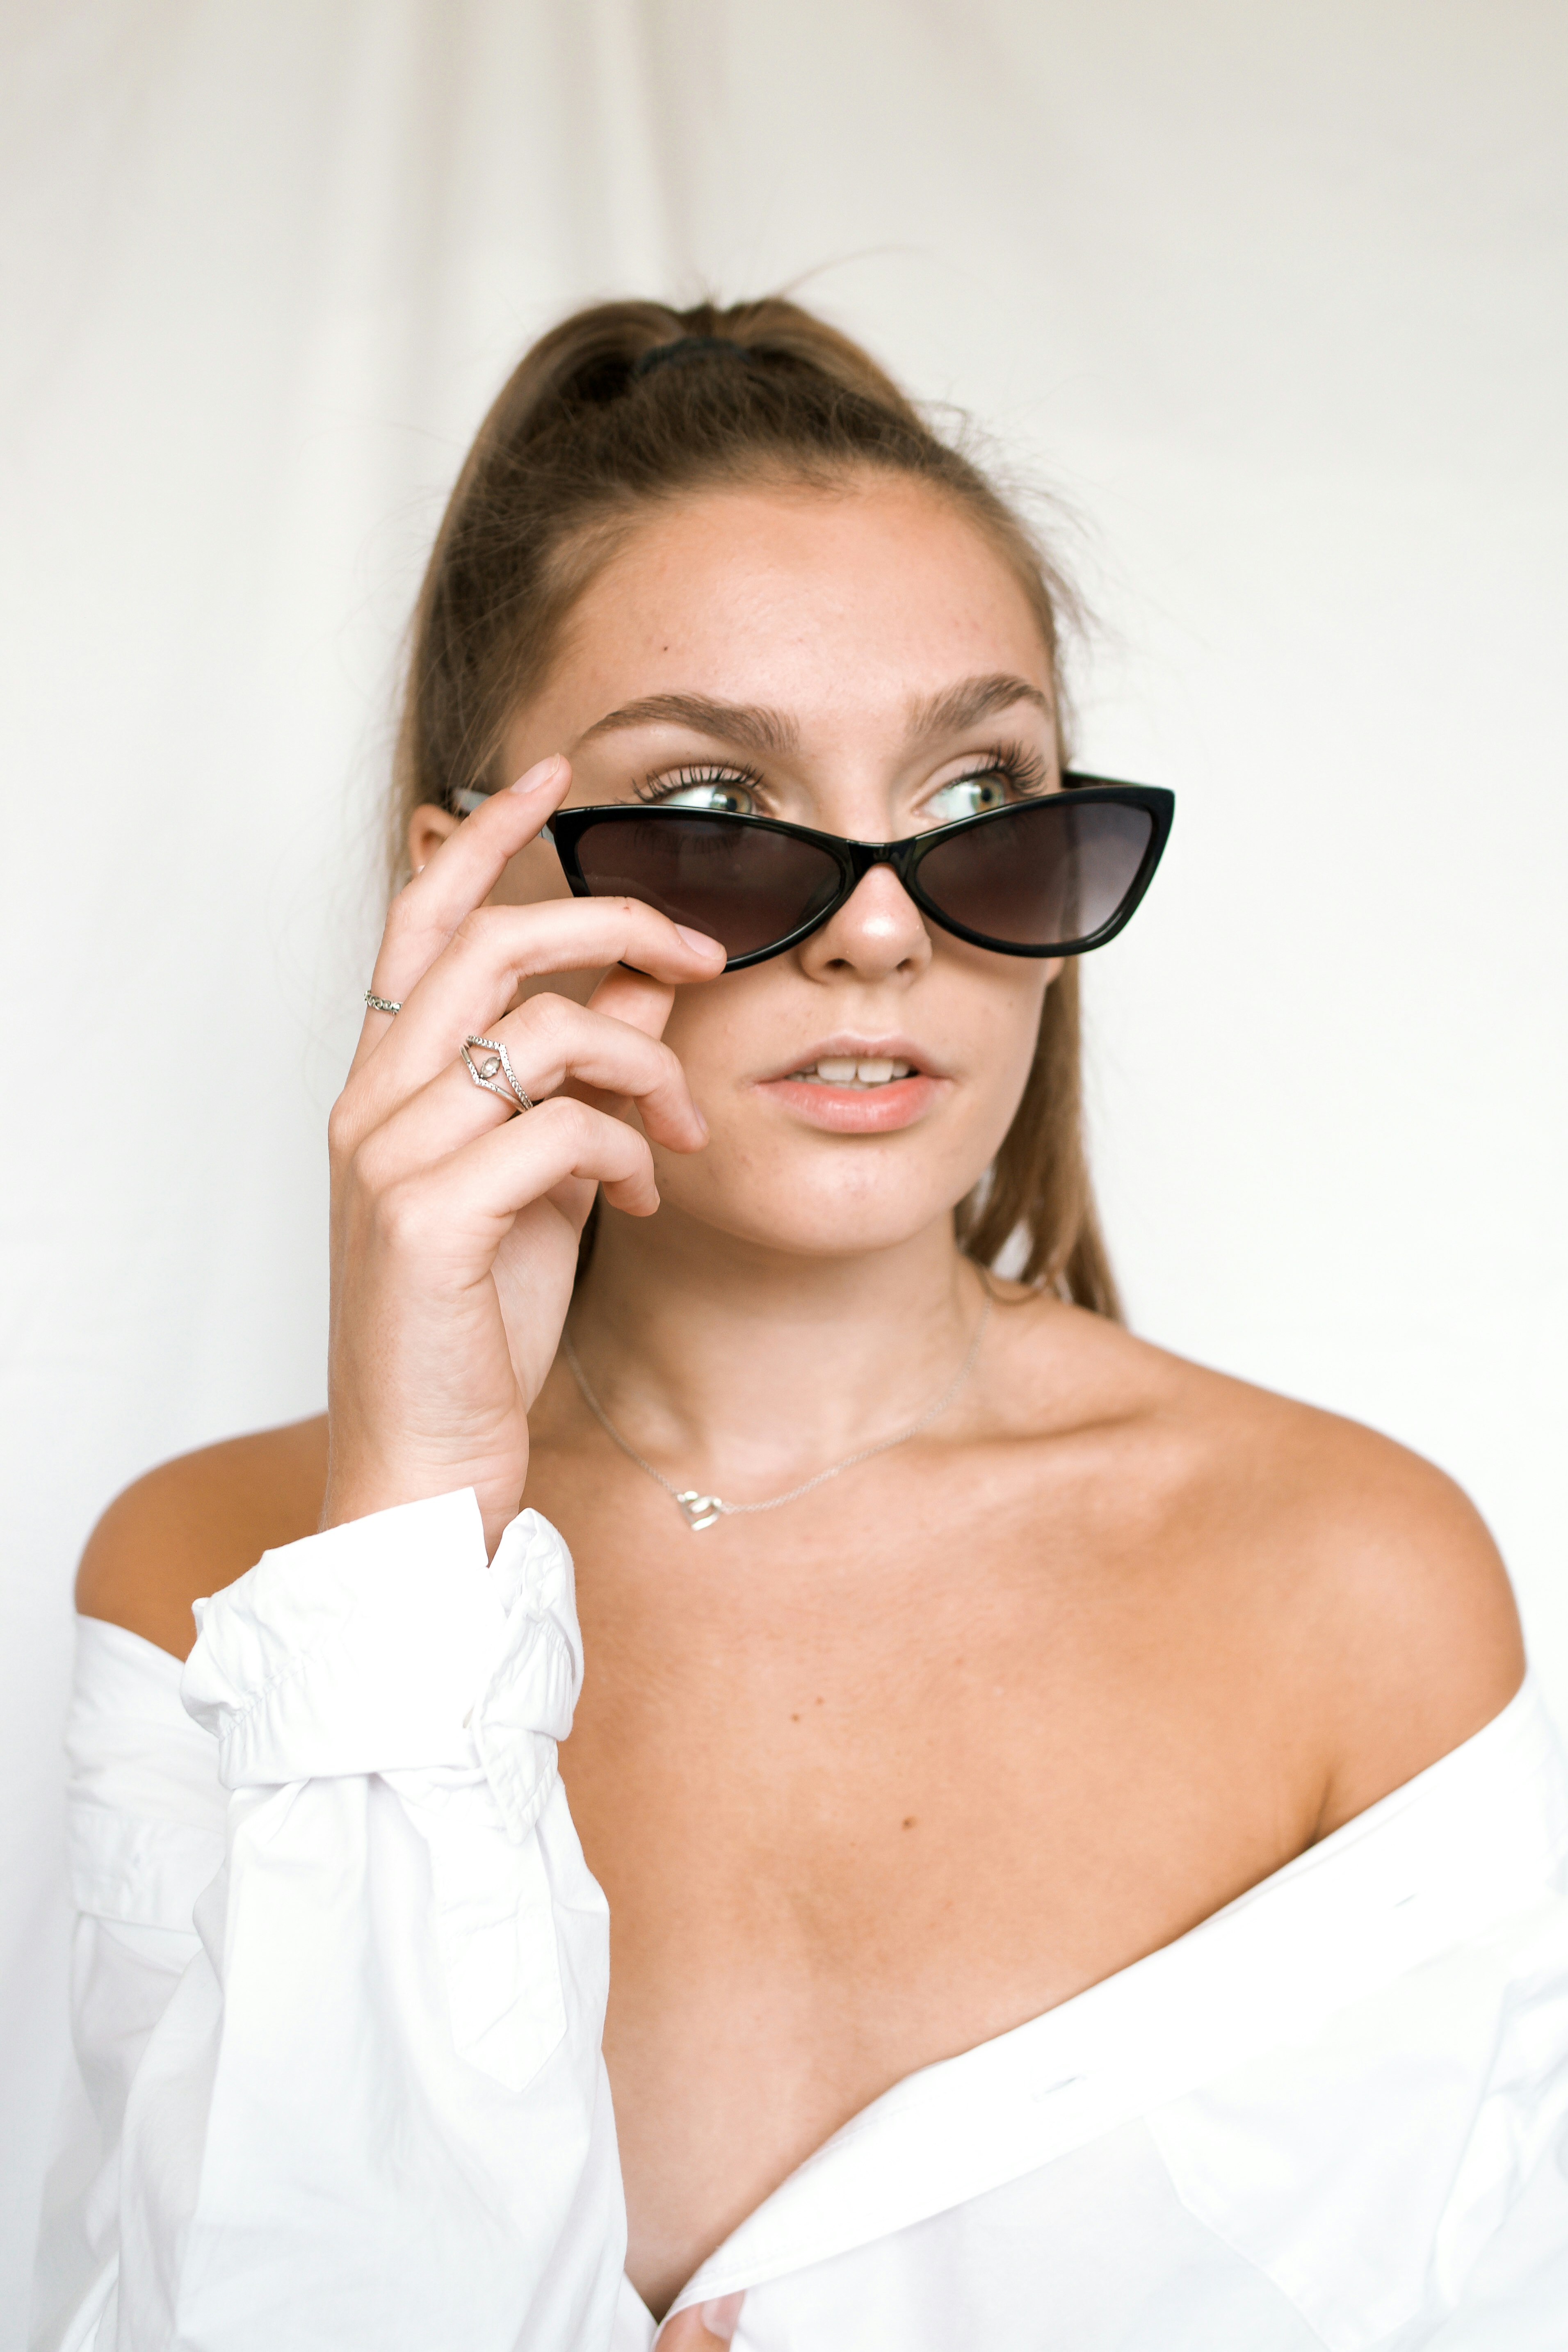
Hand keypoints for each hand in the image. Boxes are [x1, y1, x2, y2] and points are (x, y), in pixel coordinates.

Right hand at [322, 756, 724, 1550]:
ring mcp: (388, 1158)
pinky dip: (630, 1154)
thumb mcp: (539, 1179)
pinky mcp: (425, 1219)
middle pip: (494, 942)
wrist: (425, 1468)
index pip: (421, 917)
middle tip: (703, 954)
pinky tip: (647, 1206)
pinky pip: (562, 1129)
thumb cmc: (474, 1328)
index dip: (488, 837)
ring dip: (648, 1067)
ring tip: (685, 1135)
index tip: (558, 777)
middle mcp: (370, 1103)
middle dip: (615, 924)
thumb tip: (644, 977)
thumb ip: (577, 1075)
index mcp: (385, 1084)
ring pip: (544, 1030)